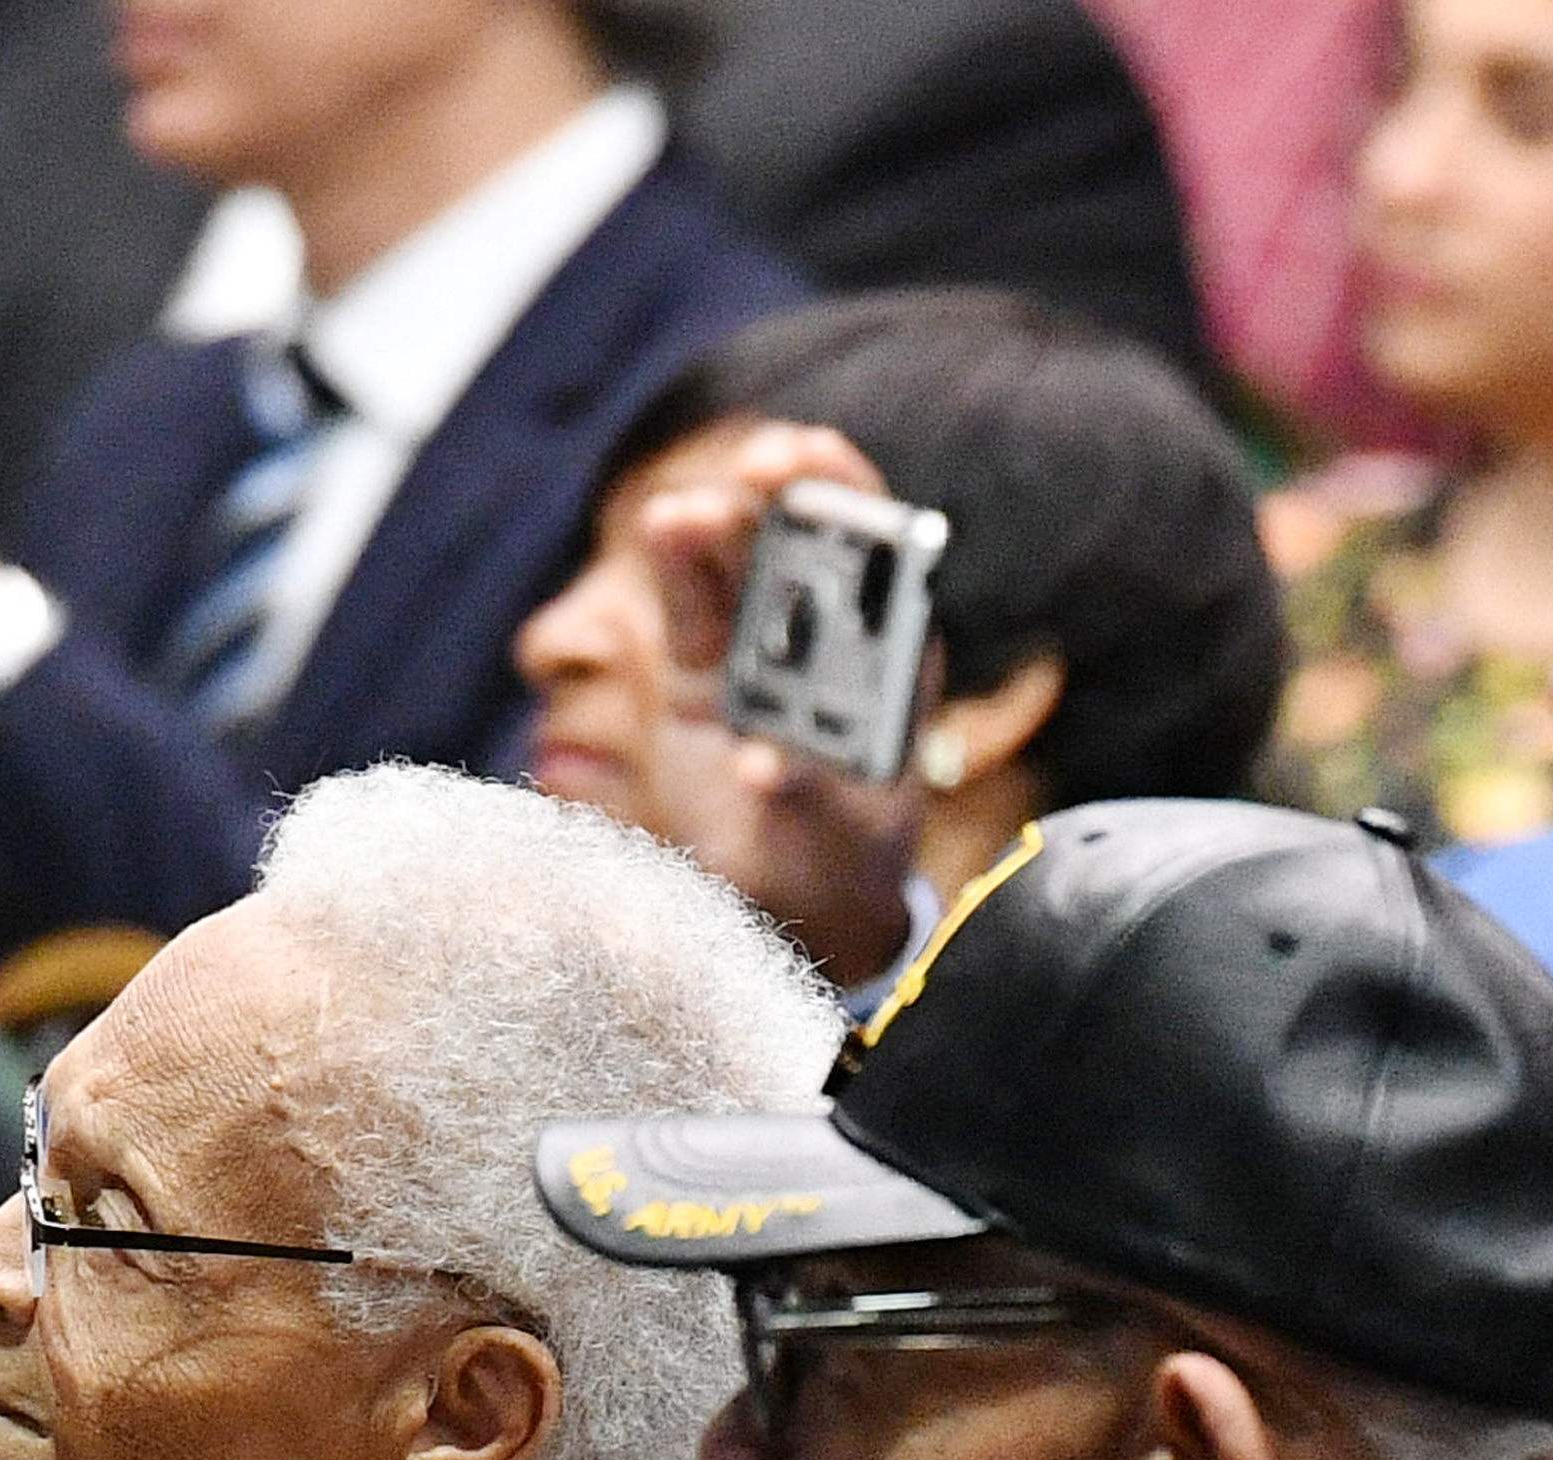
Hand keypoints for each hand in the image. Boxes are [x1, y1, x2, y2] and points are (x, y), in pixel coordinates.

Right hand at [629, 420, 928, 990]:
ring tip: (684, 512)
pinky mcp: (703, 673)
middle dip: (781, 493)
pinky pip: (692, 606)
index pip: (875, 545)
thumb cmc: (838, 864)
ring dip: (718, 524)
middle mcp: (825, 635)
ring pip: (739, 562)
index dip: (850, 492)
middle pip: (803, 536)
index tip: (820, 464)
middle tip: (761, 468)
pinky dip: (678, 565)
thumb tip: (760, 767)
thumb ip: (801, 793)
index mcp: (887, 652)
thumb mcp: (830, 836)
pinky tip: (665, 524)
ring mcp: (758, 648)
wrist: (794, 903)